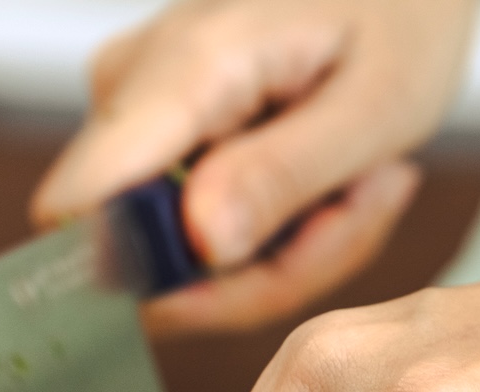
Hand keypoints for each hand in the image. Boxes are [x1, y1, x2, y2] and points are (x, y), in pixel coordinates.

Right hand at [31, 0, 477, 333]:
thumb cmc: (398, 17)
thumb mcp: (378, 104)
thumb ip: (283, 174)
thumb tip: (200, 242)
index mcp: (183, 68)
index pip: (80, 204)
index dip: (157, 277)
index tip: (264, 269)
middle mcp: (130, 88)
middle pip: (143, 257)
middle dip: (260, 271)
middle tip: (358, 210)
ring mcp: (131, 115)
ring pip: (174, 260)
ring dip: (279, 256)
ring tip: (356, 189)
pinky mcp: (145, 140)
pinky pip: (188, 237)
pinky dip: (268, 239)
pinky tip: (323, 189)